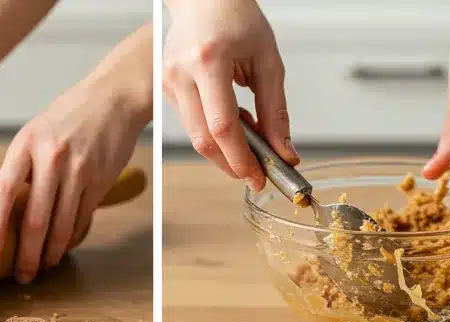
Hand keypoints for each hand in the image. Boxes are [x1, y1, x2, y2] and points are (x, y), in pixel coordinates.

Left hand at [0, 29, 150, 283]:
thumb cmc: (68, 120)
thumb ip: (23, 170)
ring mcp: (77, 170)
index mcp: (26, 144)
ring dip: (51, 254)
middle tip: (21, 275)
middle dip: (27, 254)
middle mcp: (51, 157)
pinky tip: (63, 247)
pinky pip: (81, 221)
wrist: (112, 100)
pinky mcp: (99, 182)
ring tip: (43, 267)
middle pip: (35, 219)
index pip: (3, 189)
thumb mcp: (36, 134)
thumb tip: (8, 213)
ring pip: (61, 226)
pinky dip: (70, 239)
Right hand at [163, 0, 296, 188]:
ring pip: (196, 138)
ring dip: (225, 149)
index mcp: (208, 60)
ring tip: (248, 131)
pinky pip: (192, 126)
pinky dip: (215, 134)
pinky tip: (230, 120)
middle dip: (232, 164)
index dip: (241, 159)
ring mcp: (169, 82)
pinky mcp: (166, 90)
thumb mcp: (267, 60)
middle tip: (256, 172)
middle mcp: (182, 73)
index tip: (258, 177)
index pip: (223, 127)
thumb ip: (275, 111)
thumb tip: (283, 153)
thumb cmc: (235, 17)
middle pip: (205, 141)